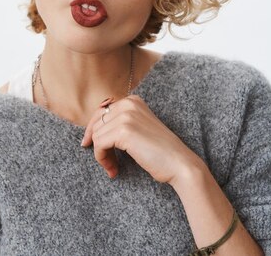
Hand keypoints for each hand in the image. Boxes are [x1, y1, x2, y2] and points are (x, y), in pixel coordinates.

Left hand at [80, 94, 202, 183]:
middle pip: (96, 124)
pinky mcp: (124, 131)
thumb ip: (119, 124)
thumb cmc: (160, 152)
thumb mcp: (138, 129)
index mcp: (132, 100)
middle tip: (107, 163)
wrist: (179, 164)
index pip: (100, 112)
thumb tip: (91, 131)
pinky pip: (99, 145)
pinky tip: (113, 170)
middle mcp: (128, 103)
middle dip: (98, 145)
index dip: (93, 131)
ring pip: (96, 136)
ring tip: (113, 168)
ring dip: (101, 155)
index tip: (91, 145)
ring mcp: (126, 116)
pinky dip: (102, 159)